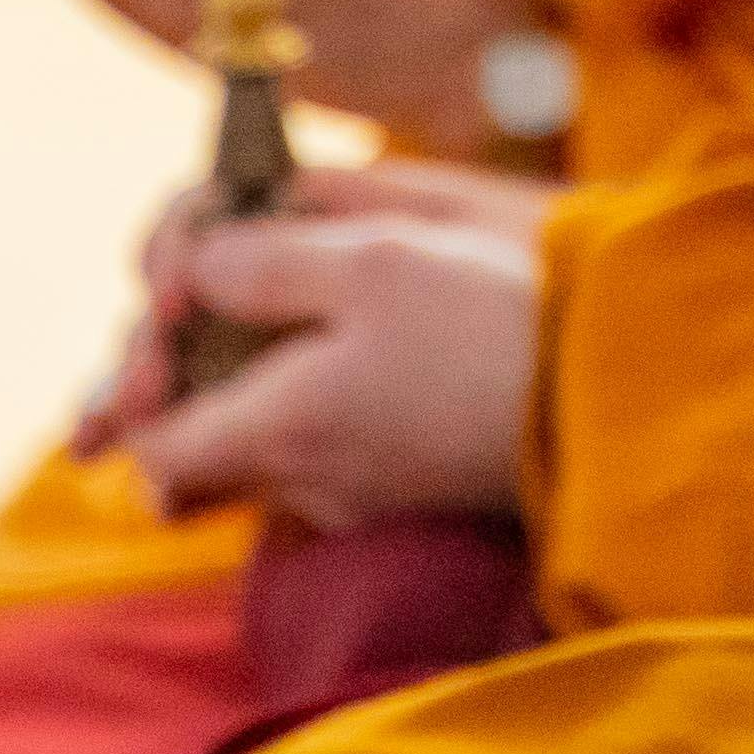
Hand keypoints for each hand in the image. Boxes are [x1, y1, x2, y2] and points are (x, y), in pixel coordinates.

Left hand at [95, 157, 552, 531]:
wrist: (618, 394)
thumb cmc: (493, 322)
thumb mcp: (370, 261)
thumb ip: (258, 263)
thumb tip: (191, 274)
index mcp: (281, 429)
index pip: (147, 444)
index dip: (135, 372)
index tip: (174, 294)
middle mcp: (305, 482)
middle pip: (190, 445)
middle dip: (173, 358)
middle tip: (192, 276)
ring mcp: (356, 492)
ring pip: (251, 442)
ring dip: (231, 369)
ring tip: (244, 285)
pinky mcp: (403, 482)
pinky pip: (312, 442)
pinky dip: (290, 385)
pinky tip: (316, 325)